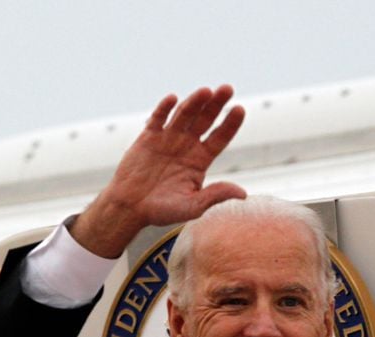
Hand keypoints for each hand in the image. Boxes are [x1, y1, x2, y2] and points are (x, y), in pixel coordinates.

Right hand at [72, 85, 246, 256]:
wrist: (131, 208)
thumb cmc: (163, 210)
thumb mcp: (193, 205)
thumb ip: (215, 196)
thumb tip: (243, 193)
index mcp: (200, 160)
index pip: (220, 137)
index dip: (230, 123)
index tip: (240, 109)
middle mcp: (187, 145)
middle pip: (205, 120)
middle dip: (216, 104)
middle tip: (227, 89)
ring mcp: (168, 139)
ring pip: (184, 115)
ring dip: (194, 102)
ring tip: (206, 91)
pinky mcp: (148, 137)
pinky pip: (158, 119)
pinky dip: (164, 108)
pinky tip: (173, 99)